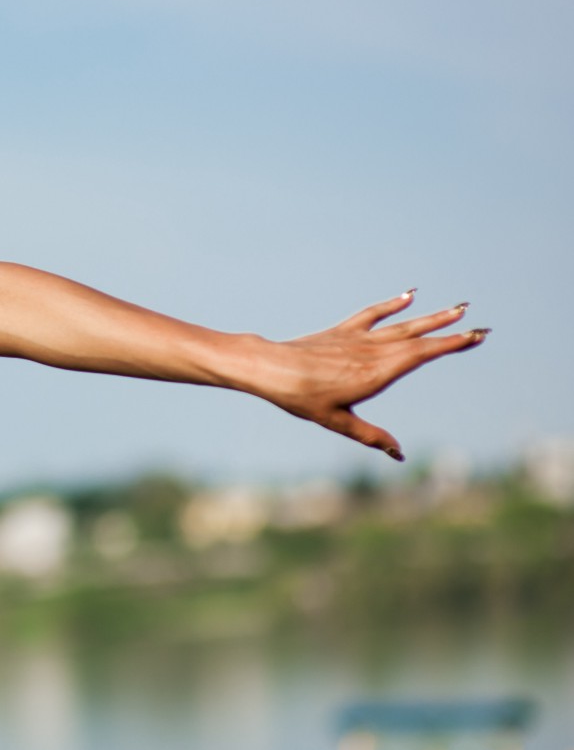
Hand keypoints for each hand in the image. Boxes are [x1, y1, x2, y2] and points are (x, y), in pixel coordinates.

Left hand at [260, 290, 487, 461]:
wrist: (269, 368)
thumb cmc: (301, 398)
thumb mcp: (337, 422)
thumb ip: (370, 436)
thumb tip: (399, 454)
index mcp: (376, 374)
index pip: (422, 355)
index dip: (450, 345)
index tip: (476, 336)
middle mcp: (372, 352)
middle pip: (418, 339)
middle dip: (450, 332)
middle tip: (480, 326)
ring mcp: (357, 339)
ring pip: (401, 325)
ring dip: (430, 317)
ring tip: (457, 308)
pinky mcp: (342, 332)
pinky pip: (372, 315)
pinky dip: (391, 305)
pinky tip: (409, 295)